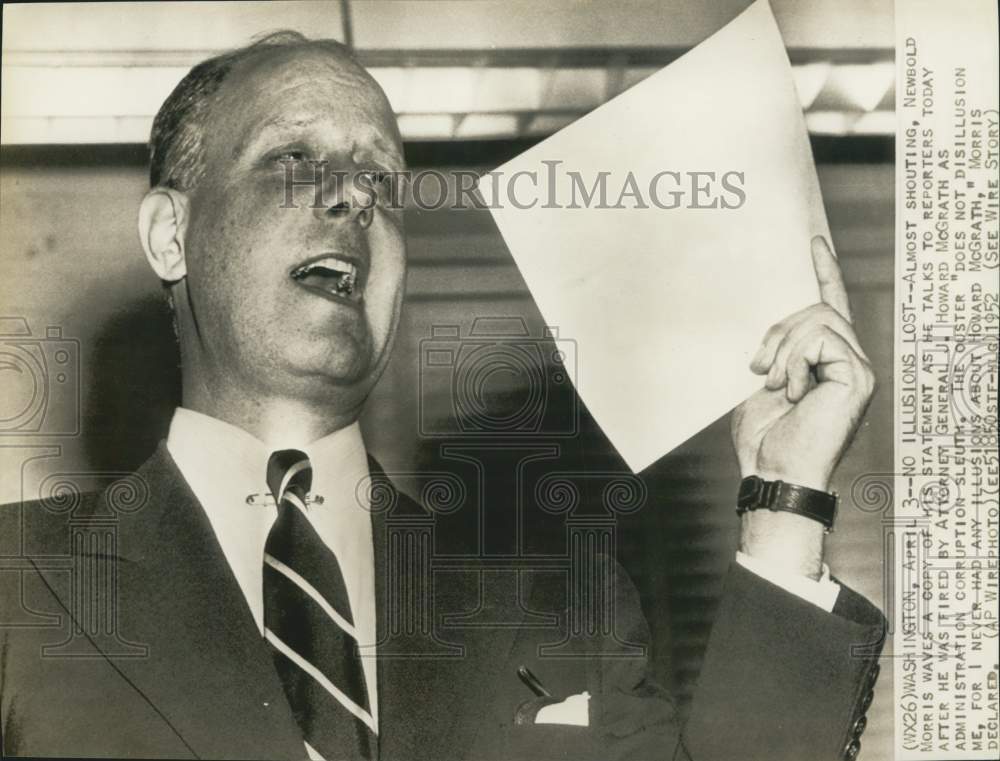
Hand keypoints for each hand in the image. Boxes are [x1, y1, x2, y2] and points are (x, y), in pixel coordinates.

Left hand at [731, 236, 875, 574]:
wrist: (773, 472)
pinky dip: (794, 361)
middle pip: (817, 308)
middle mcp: (849, 360)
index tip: (814, 242)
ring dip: (783, 348)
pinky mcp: (858, 376)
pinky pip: (822, 339)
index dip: (825, 271)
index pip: (830, 305)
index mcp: (826, 360)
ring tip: (772, 384)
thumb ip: (773, 350)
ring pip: (818, 319)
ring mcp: (857, 367)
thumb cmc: (764, 438)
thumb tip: (764, 322)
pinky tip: (790, 393)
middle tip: (756, 368)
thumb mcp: (760, 382)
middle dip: (778, 331)